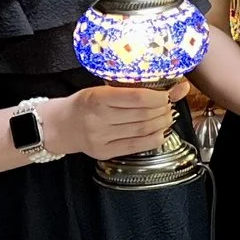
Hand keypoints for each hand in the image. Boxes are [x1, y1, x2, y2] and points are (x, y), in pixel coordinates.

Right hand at [47, 82, 184, 160]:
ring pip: (141, 130)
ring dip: (161, 123)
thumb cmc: (84, 104)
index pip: (137, 98)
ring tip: (166, 117)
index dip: (159, 97)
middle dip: (163, 110)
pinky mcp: (103, 152)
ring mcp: (100, 137)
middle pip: (142, 115)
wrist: (59, 126)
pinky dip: (154, 139)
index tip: (167, 94)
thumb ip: (135, 89)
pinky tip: (161, 132)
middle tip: (169, 106)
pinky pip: (135, 146)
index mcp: (97, 97)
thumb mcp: (103, 89)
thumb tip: (180, 87)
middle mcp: (98, 118)